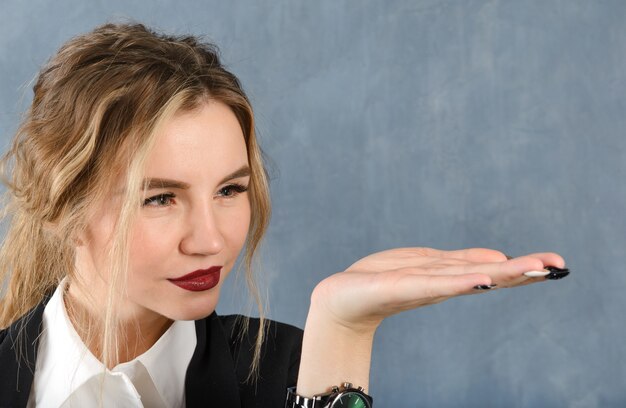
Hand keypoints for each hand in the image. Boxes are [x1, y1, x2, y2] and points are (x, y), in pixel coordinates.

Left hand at [310, 247, 564, 332]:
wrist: (342, 299)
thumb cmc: (384, 280)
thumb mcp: (426, 265)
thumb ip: (460, 263)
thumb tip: (500, 260)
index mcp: (448, 275)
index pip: (491, 270)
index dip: (523, 268)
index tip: (557, 265)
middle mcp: (440, 283)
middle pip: (486, 275)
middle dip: (521, 271)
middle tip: (558, 267)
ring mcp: (421, 286)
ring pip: (465, 277)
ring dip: (498, 275)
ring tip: (528, 270)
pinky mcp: (399, 288)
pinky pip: (432, 284)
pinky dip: (457, 282)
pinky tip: (480, 280)